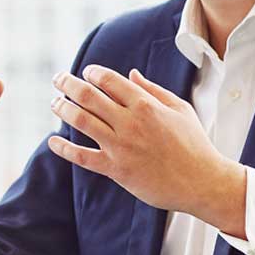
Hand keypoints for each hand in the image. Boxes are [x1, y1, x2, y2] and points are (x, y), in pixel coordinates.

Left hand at [47, 64, 236, 215]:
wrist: (202, 182)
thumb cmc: (194, 144)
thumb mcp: (180, 109)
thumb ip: (153, 90)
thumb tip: (130, 74)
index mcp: (146, 105)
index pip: (109, 80)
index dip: (92, 73)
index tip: (86, 72)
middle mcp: (130, 123)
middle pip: (89, 96)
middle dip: (68, 84)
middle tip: (58, 79)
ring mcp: (121, 147)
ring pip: (82, 121)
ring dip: (63, 109)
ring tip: (55, 103)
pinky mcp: (116, 170)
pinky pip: (83, 157)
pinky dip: (64, 149)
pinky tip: (52, 142)